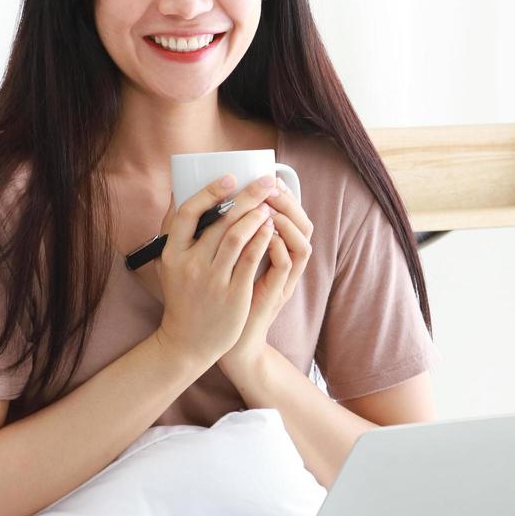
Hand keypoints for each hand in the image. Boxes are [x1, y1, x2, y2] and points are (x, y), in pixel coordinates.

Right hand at [153, 173, 279, 368]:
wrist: (187, 342)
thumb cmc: (183, 296)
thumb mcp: (169, 265)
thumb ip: (175, 232)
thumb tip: (180, 191)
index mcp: (172, 253)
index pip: (186, 213)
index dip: (209, 192)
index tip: (229, 178)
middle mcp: (190, 265)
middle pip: (219, 221)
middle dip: (246, 196)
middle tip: (264, 181)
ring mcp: (212, 280)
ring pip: (236, 237)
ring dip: (256, 215)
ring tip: (269, 203)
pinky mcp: (233, 294)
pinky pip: (250, 259)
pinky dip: (262, 239)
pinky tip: (271, 227)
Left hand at [218, 177, 313, 374]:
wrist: (214, 338)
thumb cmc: (216, 297)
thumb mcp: (224, 262)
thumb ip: (226, 236)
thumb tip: (210, 203)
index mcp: (275, 252)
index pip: (293, 216)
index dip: (286, 196)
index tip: (269, 177)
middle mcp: (285, 263)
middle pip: (304, 224)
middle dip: (288, 202)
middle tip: (270, 186)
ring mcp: (284, 279)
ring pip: (303, 242)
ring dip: (287, 221)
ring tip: (269, 207)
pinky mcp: (277, 293)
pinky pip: (287, 265)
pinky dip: (279, 247)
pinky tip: (266, 234)